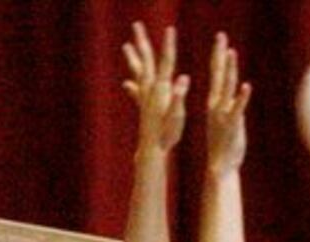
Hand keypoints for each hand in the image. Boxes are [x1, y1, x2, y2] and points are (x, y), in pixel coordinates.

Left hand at [123, 23, 188, 154]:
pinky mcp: (143, 106)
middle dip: (142, 42)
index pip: (166, 62)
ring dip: (134, 57)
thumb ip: (178, 95)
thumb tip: (183, 78)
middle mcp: (150, 89)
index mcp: (160, 89)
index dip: (169, 45)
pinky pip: (137, 90)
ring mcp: (144, 96)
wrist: (152, 148)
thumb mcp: (176, 114)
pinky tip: (127, 83)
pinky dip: (133, 84)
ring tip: (126, 46)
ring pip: (138, 71)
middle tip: (136, 25)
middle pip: (146, 59)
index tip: (170, 30)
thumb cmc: (166, 133)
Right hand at [205, 32, 251, 174]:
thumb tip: (238, 97)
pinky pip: (238, 108)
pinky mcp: (233, 124)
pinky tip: (246, 86)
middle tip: (220, 36)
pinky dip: (242, 97)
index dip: (219, 57)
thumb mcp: (225, 121)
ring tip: (231, 52)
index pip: (216, 75)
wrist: (221, 166)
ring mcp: (223, 113)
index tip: (221, 41)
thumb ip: (232, 107)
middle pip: (219, 74)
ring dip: (229, 69)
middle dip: (220, 54)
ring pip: (227, 87)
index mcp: (213, 103)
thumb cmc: (224, 145)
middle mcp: (216, 105)